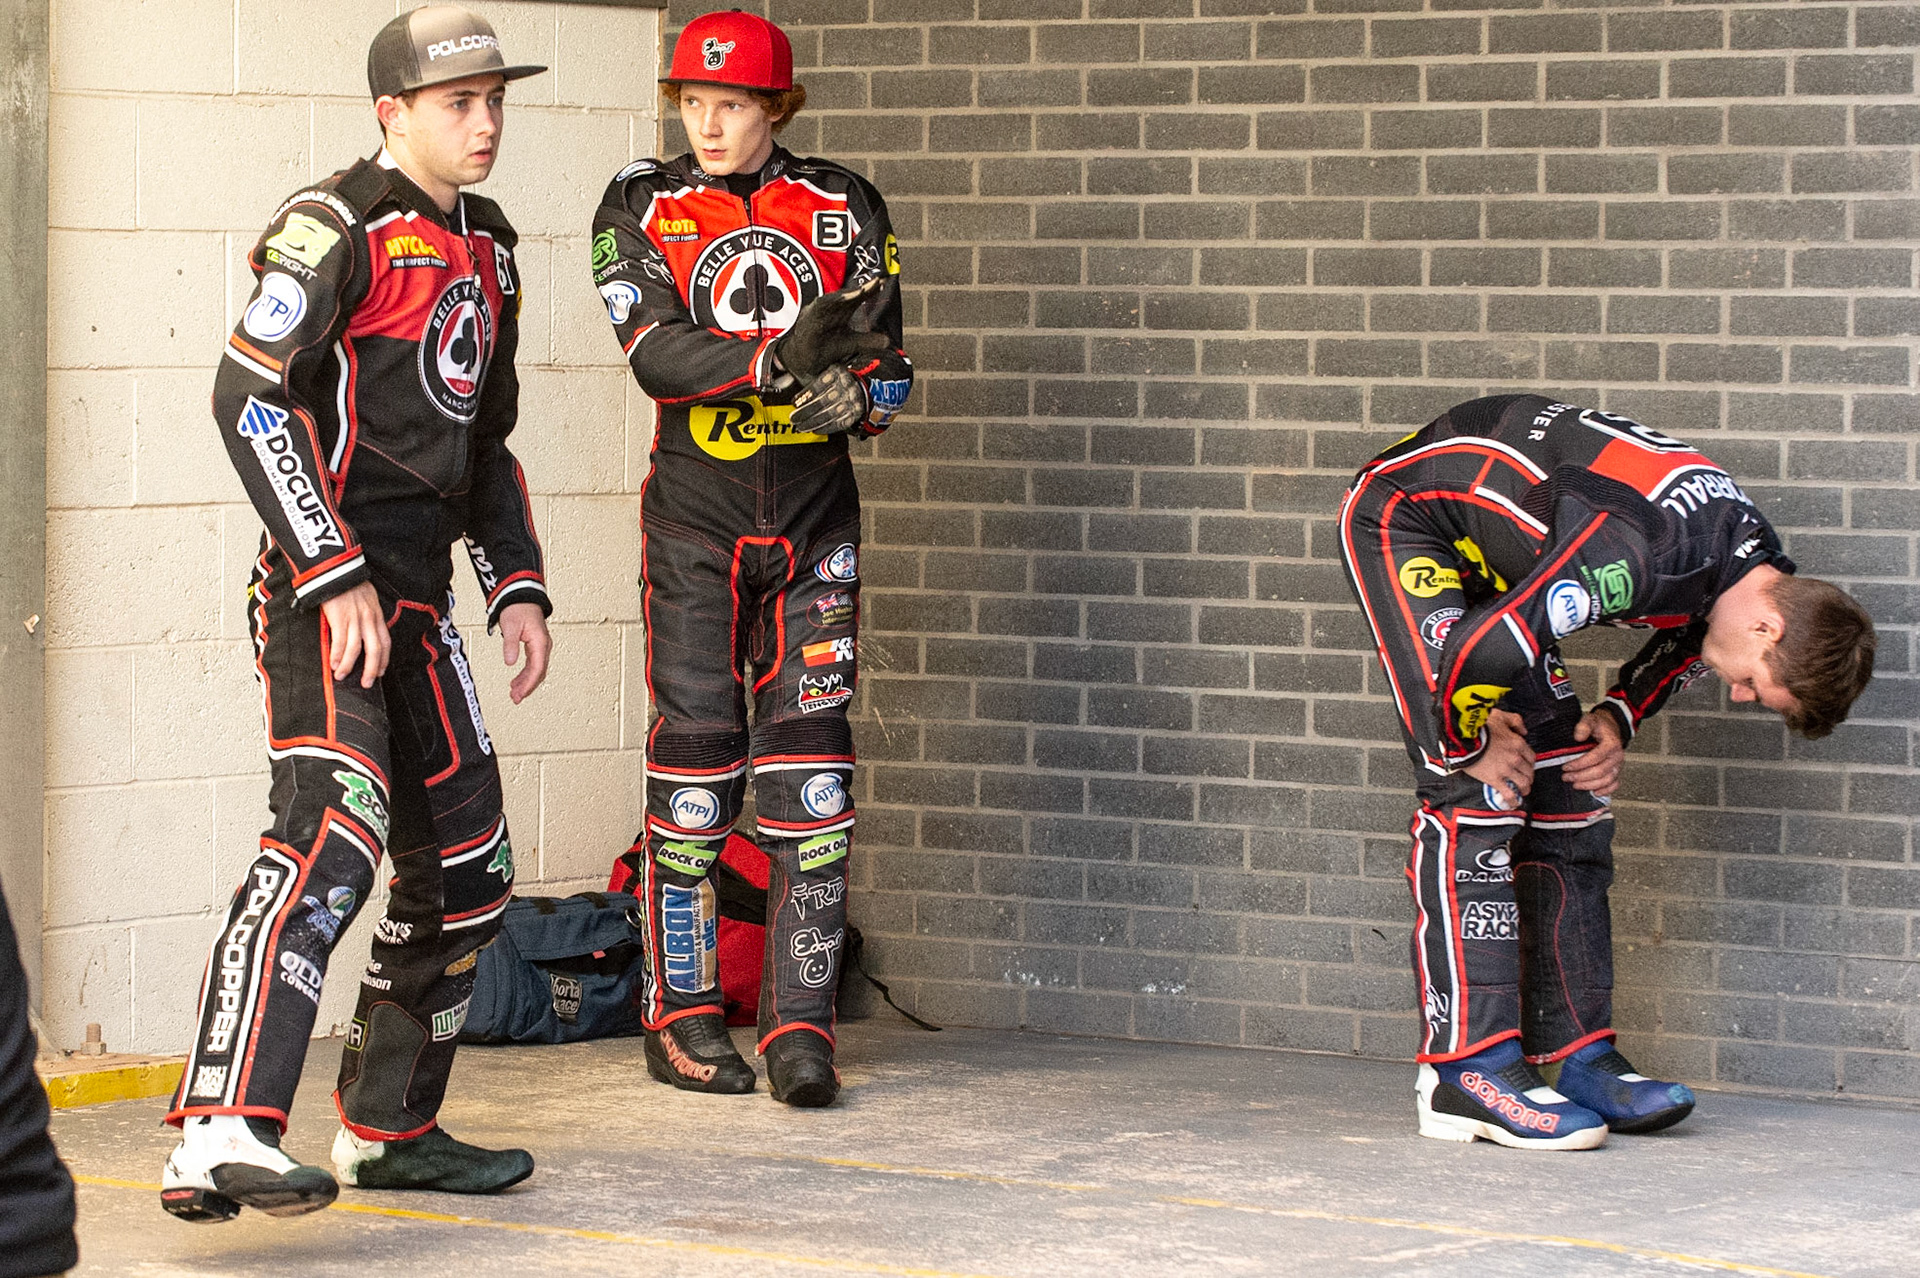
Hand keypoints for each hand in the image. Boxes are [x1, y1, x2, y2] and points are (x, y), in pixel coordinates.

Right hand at [319, 582, 389, 688]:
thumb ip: (368, 613)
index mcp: (376, 615)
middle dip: (371, 670)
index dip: (384, 660)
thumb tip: (365, 629)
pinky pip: (340, 642)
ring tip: (341, 676)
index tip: (380, 672)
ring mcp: (355, 619)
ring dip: (349, 666)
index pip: (386, 642)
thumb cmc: (348, 582)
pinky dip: (337, 656)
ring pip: (356, 649)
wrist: (336, 569)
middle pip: (375, 650)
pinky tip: (333, 664)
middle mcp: (369, 619)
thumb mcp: (366, 597)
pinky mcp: (339, 618)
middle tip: (366, 683)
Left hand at [499, 602, 550, 704]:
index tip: (520, 693)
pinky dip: (526, 674)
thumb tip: (509, 662)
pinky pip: (534, 664)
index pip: (537, 668)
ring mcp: (541, 645)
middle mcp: (544, 645)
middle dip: (528, 687)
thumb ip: (510, 645)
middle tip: (516, 698)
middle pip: (539, 672)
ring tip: (515, 693)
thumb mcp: (510, 626)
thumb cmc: (518, 608)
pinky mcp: (536, 645)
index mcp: (540, 642)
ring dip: (526, 682)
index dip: (529, 683)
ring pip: (537, 670)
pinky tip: (517, 681)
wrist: (522, 596)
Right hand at [774, 276, 888, 380]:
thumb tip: (888, 341)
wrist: (800, 361)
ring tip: (858, 292)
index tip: (882, 281)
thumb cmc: (823, 348)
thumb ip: (867, 341)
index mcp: (839, 311)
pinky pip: (814, 313)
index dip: (869, 290)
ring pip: (829, 301)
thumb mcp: (850, 344)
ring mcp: (816, 315)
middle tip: (874, 283)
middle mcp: (828, 309)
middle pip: (844, 296)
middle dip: (859, 289)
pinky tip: (832, 302)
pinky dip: (823, 307)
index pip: (855, 298)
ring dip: (843, 295)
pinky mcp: (806, 324)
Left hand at [790, 364, 869, 436]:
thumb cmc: (838, 381)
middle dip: (806, 412)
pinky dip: (825, 428)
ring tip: (802, 427)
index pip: (818, 385)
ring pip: (829, 414)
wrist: (862, 388)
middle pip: (823, 401)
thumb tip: (797, 398)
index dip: (805, 396)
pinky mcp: (855, 413)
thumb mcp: (827, 374)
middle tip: (794, 418)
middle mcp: (846, 386)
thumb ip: (812, 381)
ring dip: (813, 422)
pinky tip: (815, 430)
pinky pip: (839, 423)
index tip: (795, 403)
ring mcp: (852, 401)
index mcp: (837, 372)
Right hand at [1463, 709, 1533, 808]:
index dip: (1529, 763)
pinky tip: (1513, 803)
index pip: (1531, 757)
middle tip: (1524, 779)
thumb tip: (1524, 730)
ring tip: (1521, 792)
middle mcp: (1515, 758)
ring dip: (1524, 789)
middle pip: (1529, 772)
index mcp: (1518, 744)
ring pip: (1523, 784)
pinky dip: (1513, 800)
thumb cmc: (1480, 726)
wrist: (1464, 737)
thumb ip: (1515, 721)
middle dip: (1528, 777)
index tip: (1526, 766)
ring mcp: (1506, 770)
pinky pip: (1509, 793)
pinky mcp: (1495, 779)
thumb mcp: (1500, 716)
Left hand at [1562, 709, 1625, 795]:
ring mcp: (1618, 765)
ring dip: (1590, 785)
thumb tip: (1578, 737)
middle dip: (1581, 776)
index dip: (1579, 764)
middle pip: (1600, 771)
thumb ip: (1584, 726)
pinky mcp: (1616, 771)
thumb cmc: (1600, 726)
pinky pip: (1614, 784)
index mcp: (1611, 744)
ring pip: (1607, 780)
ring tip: (1575, 785)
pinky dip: (1605, 790)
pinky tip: (1595, 792)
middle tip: (1566, 777)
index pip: (1595, 757)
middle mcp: (1617, 756)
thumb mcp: (1590, 719)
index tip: (1566, 767)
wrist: (1611, 727)